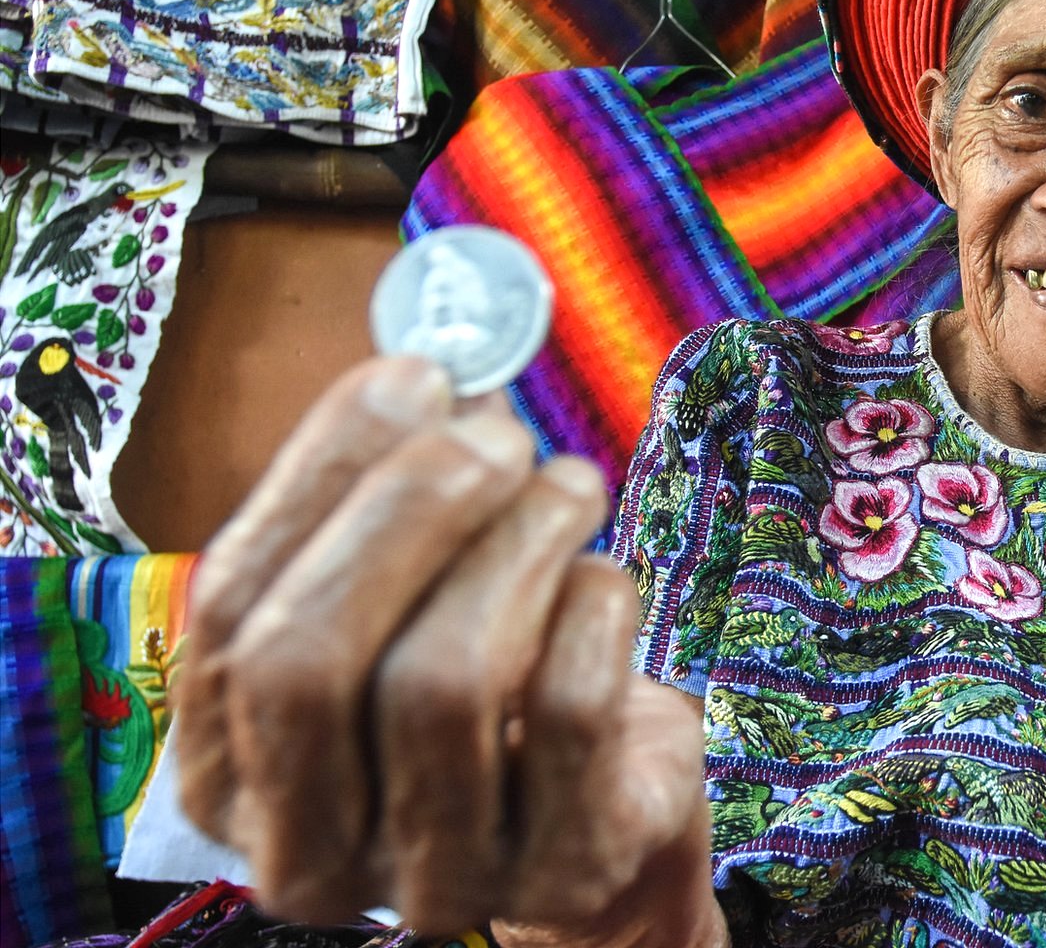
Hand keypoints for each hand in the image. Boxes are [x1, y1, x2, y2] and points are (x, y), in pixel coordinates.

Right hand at [171, 357, 721, 941]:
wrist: (609, 802)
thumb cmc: (493, 679)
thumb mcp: (411, 602)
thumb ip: (384, 503)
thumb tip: (420, 374)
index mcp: (229, 774)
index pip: (230, 609)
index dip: (320, 476)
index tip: (406, 378)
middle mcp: (306, 848)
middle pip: (306, 660)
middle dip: (404, 514)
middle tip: (494, 435)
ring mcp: (431, 877)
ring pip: (440, 685)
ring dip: (516, 548)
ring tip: (568, 486)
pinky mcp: (559, 869)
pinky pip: (565, 715)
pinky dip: (590, 614)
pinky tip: (603, 577)